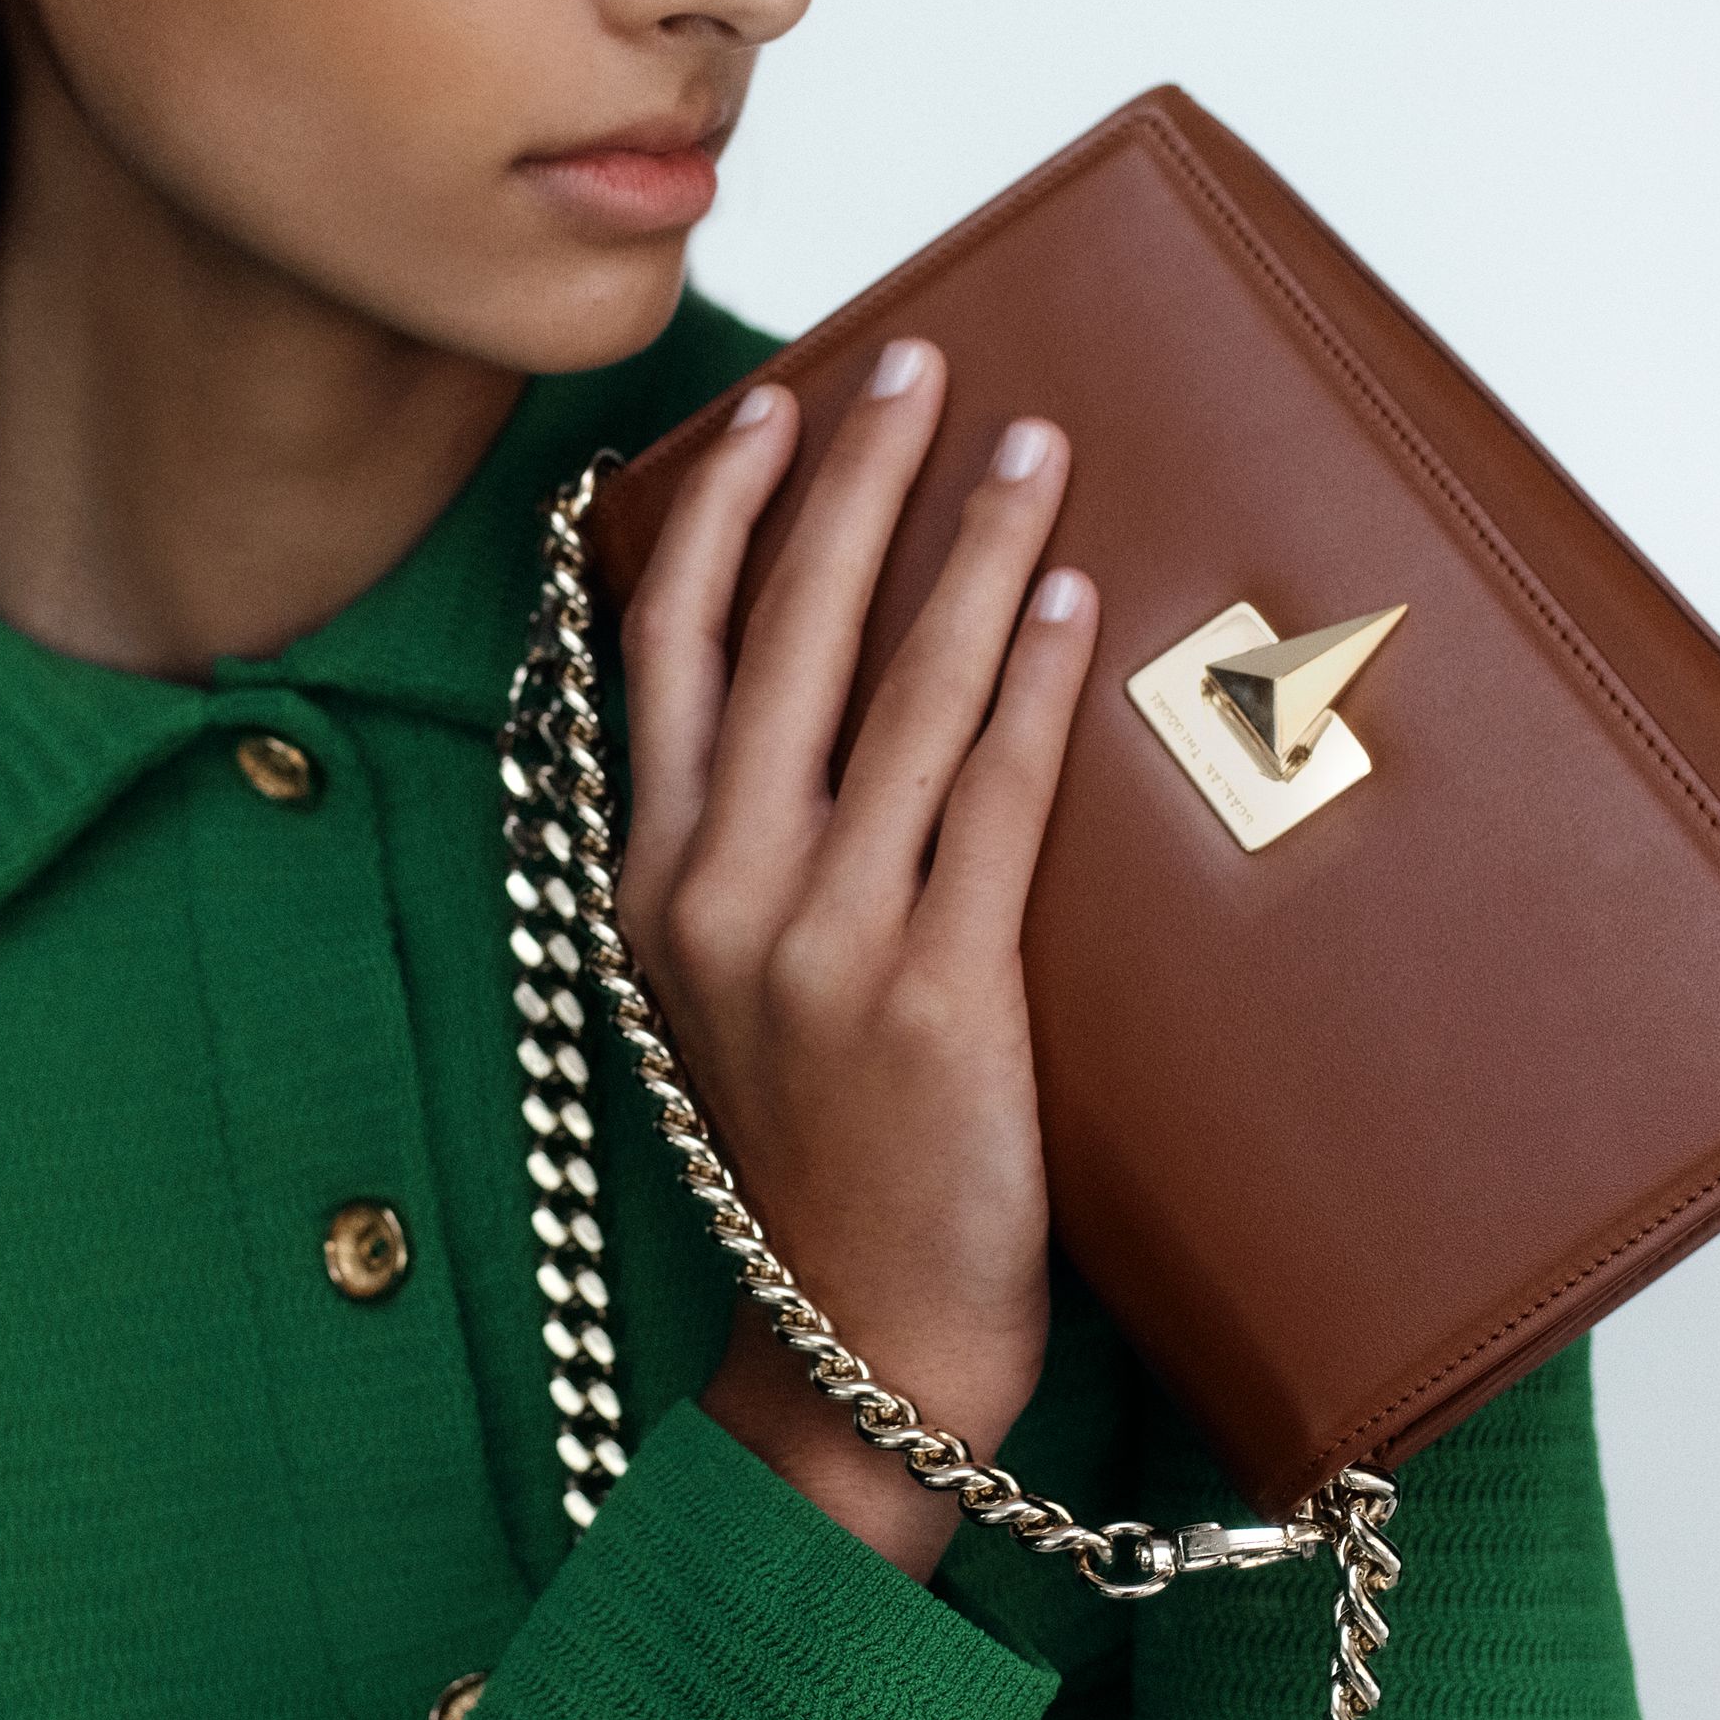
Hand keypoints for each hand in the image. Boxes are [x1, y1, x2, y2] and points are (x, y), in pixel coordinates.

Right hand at [615, 338, 1098, 1581]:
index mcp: (651, 889)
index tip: (767, 410)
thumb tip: (837, 725)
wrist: (855, 1358)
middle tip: (914, 361)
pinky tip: (1068, 597)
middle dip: (850, 477)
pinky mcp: (933, 992)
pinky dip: (1027, 681)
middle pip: (781, 632)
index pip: (668, 651)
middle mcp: (715, 893)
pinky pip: (987, 795)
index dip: (717, 513)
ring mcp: (818, 939)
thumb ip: (748, 865)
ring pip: (896, 689)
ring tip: (1026, 440)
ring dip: (966, 544)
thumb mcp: (725, 1006)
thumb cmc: (814, 1174)